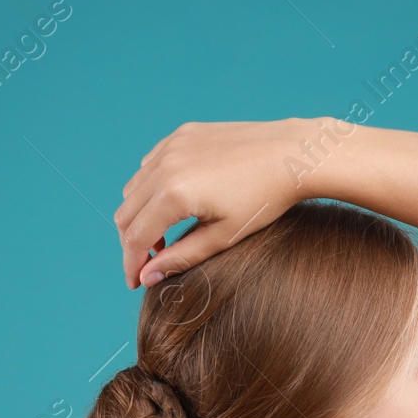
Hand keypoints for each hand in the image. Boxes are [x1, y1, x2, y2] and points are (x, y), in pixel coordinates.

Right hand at [112, 118, 319, 290]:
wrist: (291, 153)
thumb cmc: (264, 200)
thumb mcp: (223, 236)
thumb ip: (181, 257)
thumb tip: (146, 277)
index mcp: (174, 194)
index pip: (135, 237)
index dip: (131, 265)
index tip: (134, 283)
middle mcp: (164, 166)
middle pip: (125, 213)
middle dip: (131, 242)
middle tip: (149, 262)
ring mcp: (171, 146)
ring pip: (133, 188)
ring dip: (139, 215)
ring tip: (163, 235)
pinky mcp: (181, 134)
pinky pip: (149, 164)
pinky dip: (150, 187)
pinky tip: (172, 202)